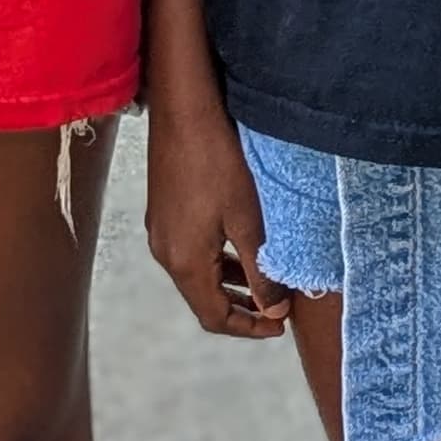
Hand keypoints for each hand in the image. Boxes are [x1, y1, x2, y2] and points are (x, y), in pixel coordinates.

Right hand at [145, 92, 289, 338]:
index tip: (279, 326)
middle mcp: (166, 253)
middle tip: (277, 309)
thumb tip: (274, 310)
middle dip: (241, 309)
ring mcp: (161, 232)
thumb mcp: (247, 219)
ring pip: (198, 275)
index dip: (247, 328)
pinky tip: (242, 248)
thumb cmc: (217, 161)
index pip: (213, 317)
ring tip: (267, 281)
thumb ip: (261, 269)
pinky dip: (219, 261)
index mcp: (184, 262)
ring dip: (231, 284)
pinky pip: (192, 252)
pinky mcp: (164, 213)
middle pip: (203, 300)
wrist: (183, 111)